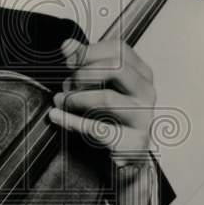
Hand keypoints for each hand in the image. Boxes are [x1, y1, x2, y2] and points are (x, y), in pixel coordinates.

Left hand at [49, 37, 157, 204]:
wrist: (124, 159)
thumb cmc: (110, 119)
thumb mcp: (96, 89)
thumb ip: (83, 66)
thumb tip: (67, 45)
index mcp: (141, 73)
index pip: (119, 49)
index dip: (89, 51)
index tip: (67, 60)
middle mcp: (147, 92)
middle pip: (117, 67)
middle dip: (83, 74)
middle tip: (66, 86)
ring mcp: (144, 117)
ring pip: (107, 98)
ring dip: (75, 99)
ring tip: (60, 102)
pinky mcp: (134, 142)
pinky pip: (98, 128)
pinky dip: (71, 121)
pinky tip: (56, 117)